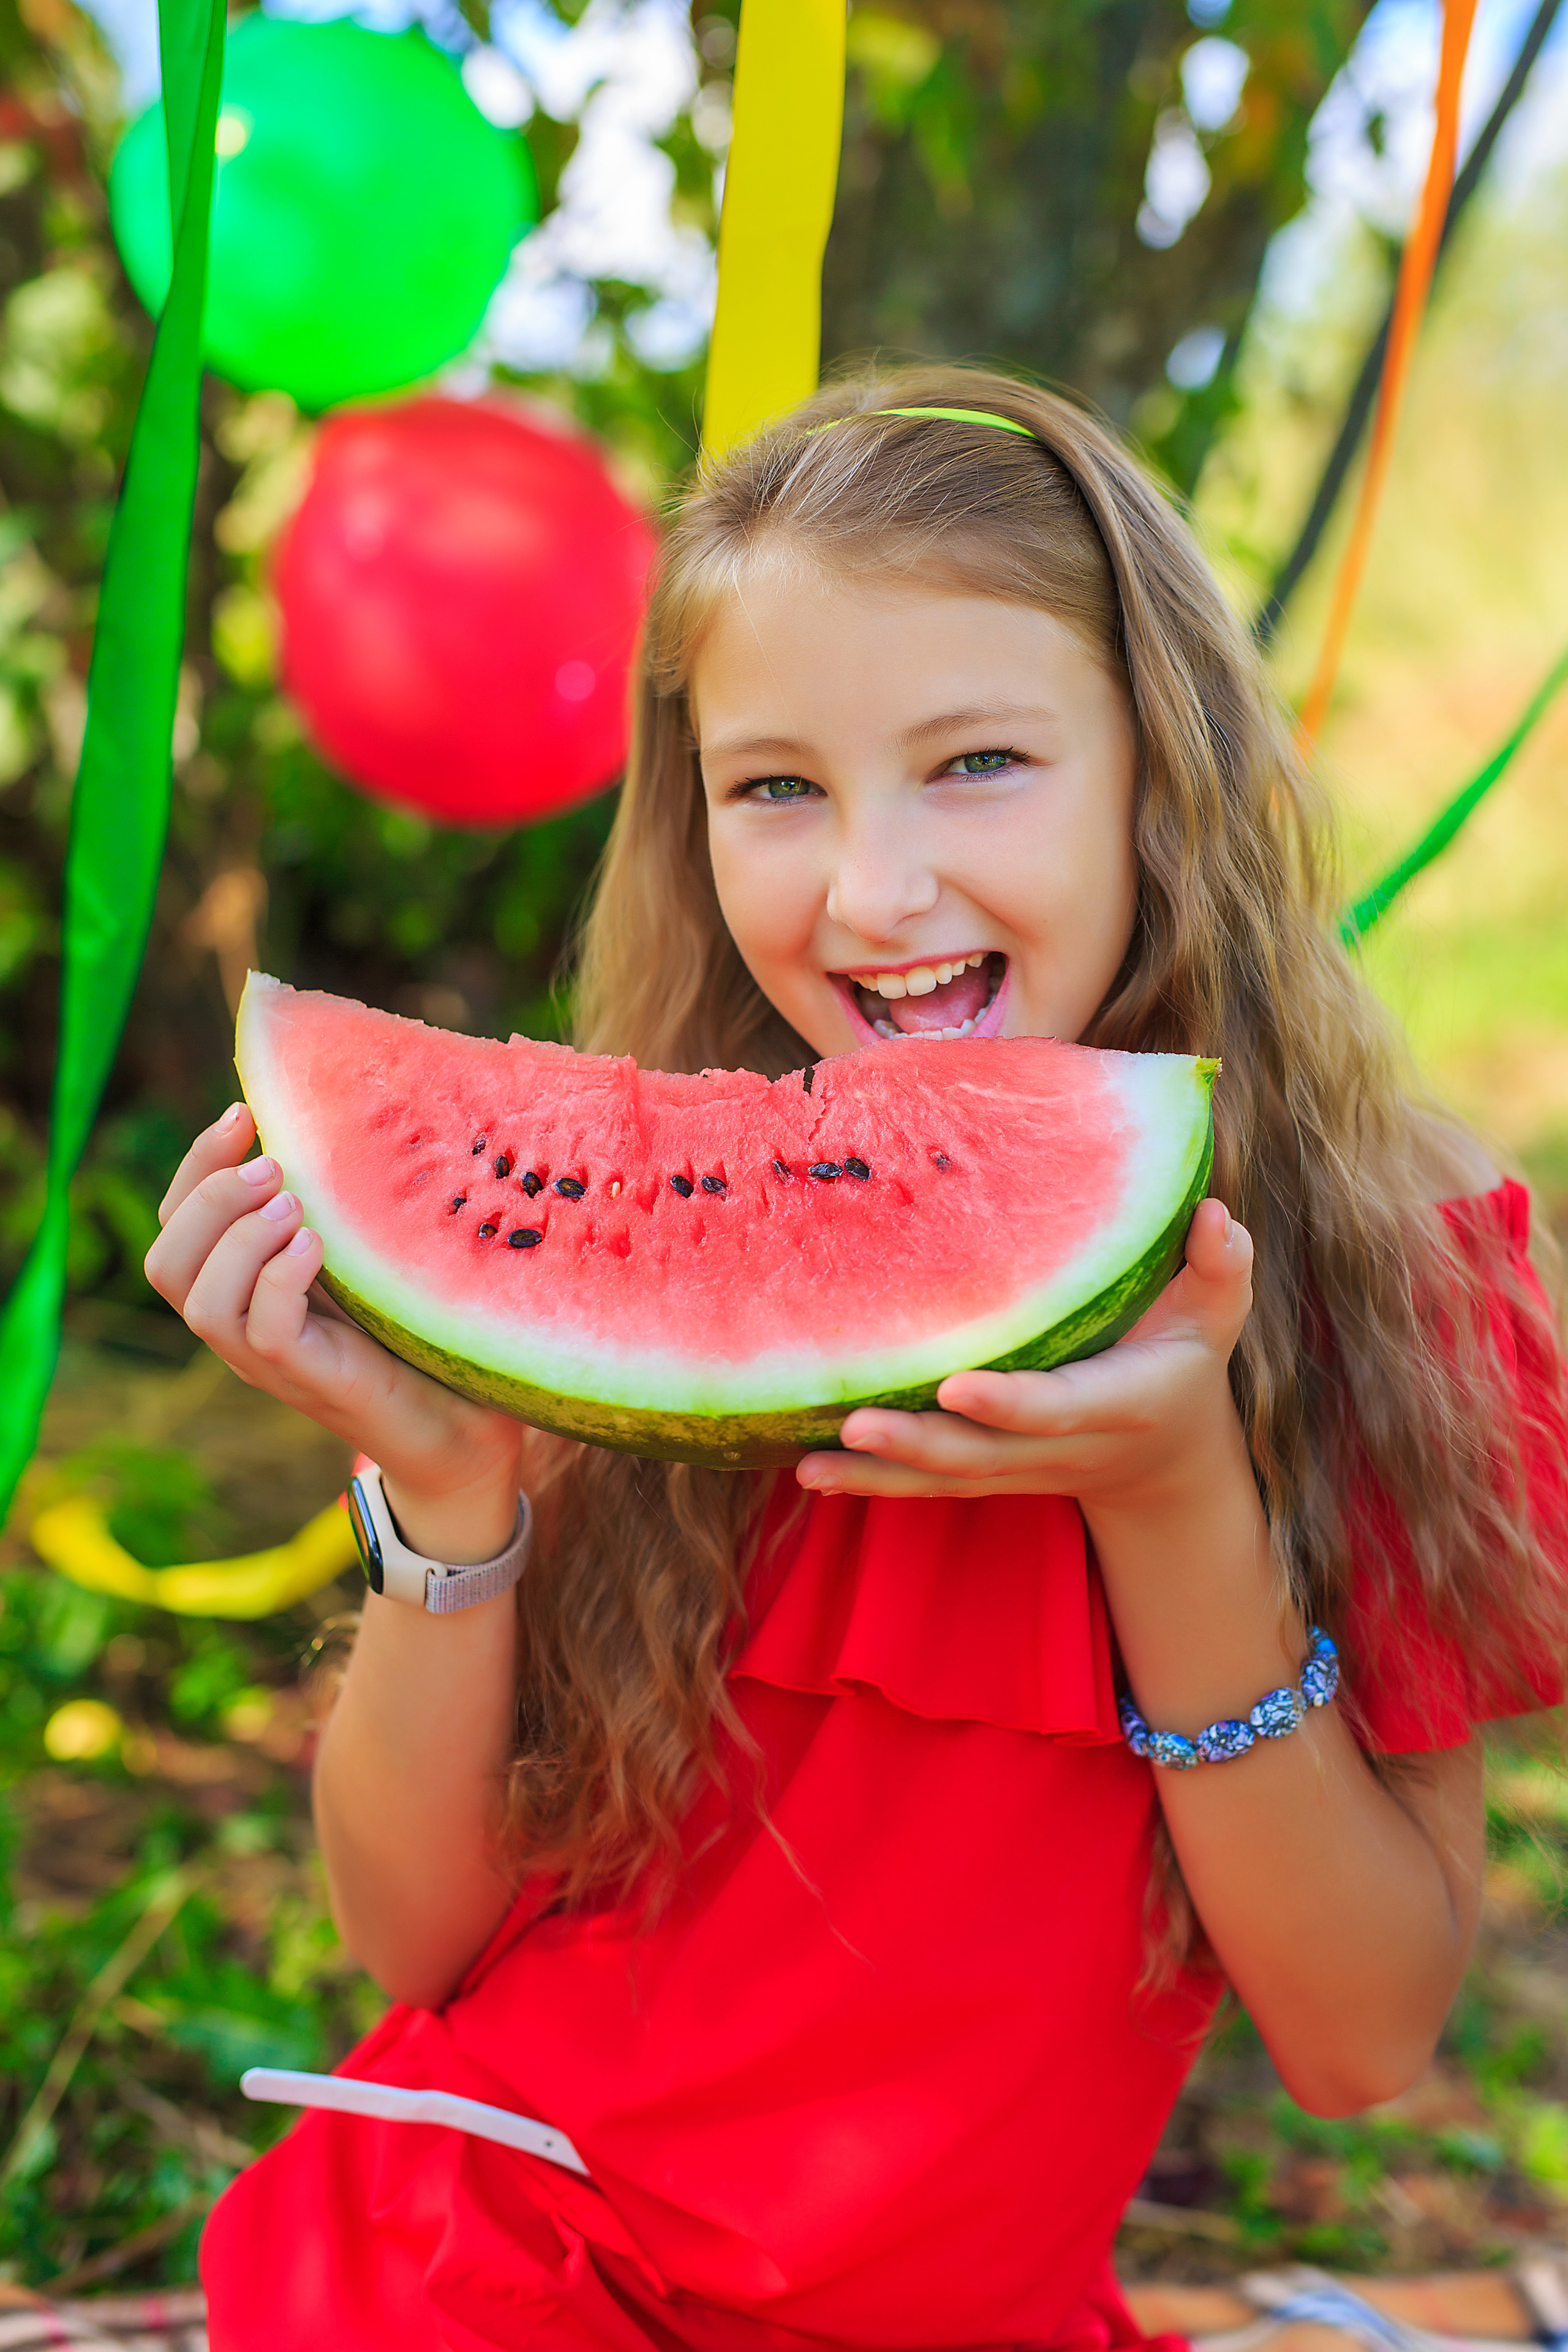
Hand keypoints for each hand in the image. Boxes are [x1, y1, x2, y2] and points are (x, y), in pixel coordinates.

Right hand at [145, 1104, 523, 1549]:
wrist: (467, 1425)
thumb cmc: (419, 1334)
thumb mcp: (364, 1257)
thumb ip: (334, 1209)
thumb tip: (330, 1121)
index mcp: (244, 1290)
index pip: (178, 1225)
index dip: (197, 1165)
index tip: (245, 1113)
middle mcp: (242, 1329)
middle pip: (167, 1262)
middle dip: (209, 1198)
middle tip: (275, 1167)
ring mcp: (270, 1363)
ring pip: (199, 1301)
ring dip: (239, 1237)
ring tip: (298, 1205)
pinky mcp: (310, 1380)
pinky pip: (260, 1331)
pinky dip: (278, 1278)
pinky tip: (318, 1247)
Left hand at [797, 1198, 1251, 1511]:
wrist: (1168, 1463)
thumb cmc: (1186, 1362)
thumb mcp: (1217, 1313)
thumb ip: (1221, 1266)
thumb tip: (1217, 1215)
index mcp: (1120, 1402)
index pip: (1060, 1407)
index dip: (1011, 1404)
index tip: (956, 1386)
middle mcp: (1064, 1447)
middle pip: (984, 1456)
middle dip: (919, 1446)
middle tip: (856, 1426)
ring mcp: (1022, 1470)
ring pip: (946, 1482)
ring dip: (878, 1477)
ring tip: (811, 1465)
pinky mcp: (990, 1478)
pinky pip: (926, 1487)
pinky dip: (872, 1485)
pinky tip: (811, 1472)